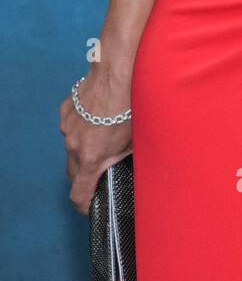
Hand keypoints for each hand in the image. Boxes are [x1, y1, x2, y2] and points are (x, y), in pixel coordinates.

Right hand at [60, 67, 133, 215]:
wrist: (118, 72)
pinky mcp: (66, 109)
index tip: (89, 207)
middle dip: (85, 175)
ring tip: (104, 133)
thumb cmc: (131, 105)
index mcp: (91, 158)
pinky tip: (98, 114)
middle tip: (101, 169)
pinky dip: (81, 125)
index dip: (83, 205)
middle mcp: (74, 145)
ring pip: (72, 146)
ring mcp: (67, 126)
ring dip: (84, 146)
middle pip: (73, 171)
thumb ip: (123, 156)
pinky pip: (71, 125)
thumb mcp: (135, 139)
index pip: (78, 194)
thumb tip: (124, 163)